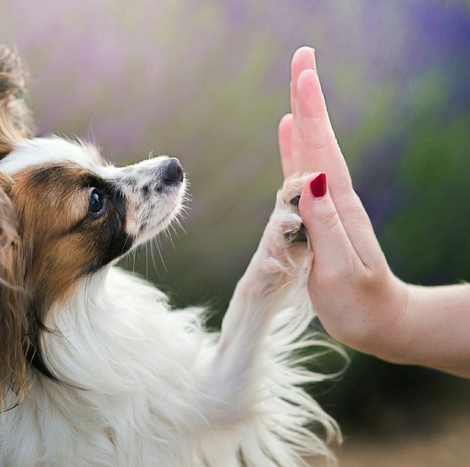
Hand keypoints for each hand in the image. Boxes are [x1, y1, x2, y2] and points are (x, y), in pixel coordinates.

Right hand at [277, 47, 409, 360]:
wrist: (381, 321)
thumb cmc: (359, 304)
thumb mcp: (339, 270)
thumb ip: (323, 225)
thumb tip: (308, 179)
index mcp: (336, 207)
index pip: (320, 151)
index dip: (311, 112)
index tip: (303, 74)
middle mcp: (333, 198)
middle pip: (318, 141)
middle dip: (309, 100)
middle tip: (302, 59)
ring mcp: (328, 205)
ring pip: (311, 153)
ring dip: (304, 118)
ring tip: (296, 88)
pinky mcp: (321, 216)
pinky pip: (303, 175)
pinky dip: (295, 150)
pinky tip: (288, 134)